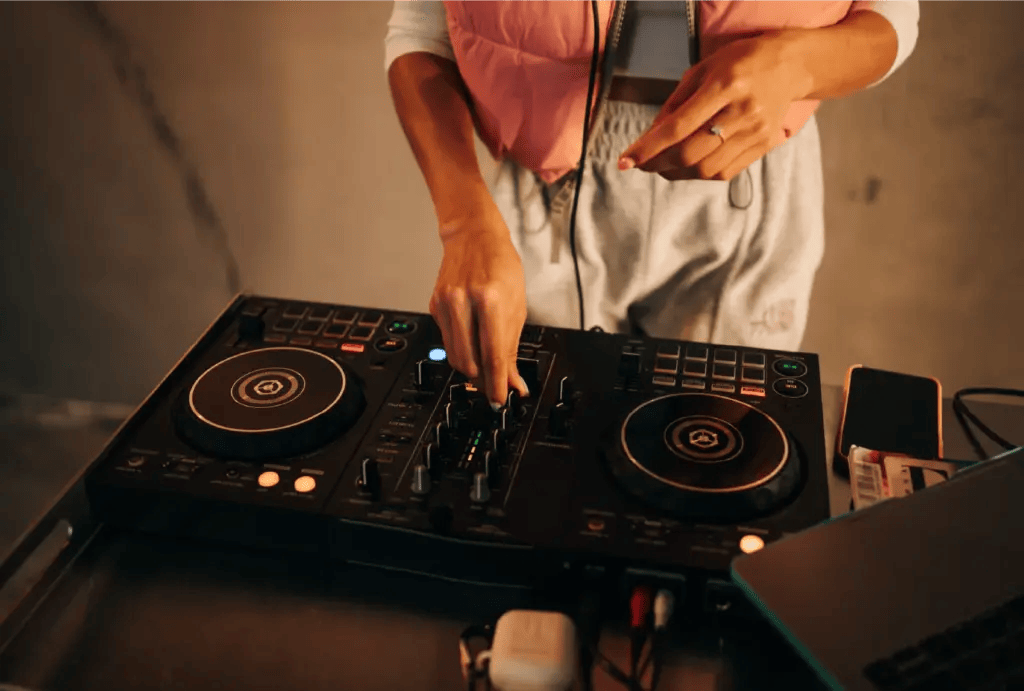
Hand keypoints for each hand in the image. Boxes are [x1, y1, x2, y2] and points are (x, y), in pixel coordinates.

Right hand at [430, 206, 529, 408]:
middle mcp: (463, 301)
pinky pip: (447, 341)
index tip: (501, 399)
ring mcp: (445, 304)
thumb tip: (512, 380)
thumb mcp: (517, 304)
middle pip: (469, 361)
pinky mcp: (434, 306)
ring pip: (454, 356)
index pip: (492, 354)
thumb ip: (512, 345)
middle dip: (483, 380)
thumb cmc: (500, 263)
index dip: (497, 383)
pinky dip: (461, 350)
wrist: (473, 235)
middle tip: (495, 387)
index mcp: (490, 300)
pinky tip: (473, 345)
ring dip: (471, 370)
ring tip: (486, 371)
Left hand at [619, 32, 810, 181]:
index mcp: (724, 86)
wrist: (789, 66)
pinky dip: (699, 174)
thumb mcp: (702, 70)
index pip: (678, 127)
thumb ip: (675, 104)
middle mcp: (742, 111)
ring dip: (676, 173)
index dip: (648, 148)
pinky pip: (723, 173)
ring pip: (706, 169)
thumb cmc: (738, 63)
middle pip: (690, 154)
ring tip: (661, 166)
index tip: (625, 161)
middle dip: (658, 164)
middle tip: (642, 164)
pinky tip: (687, 166)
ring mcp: (755, 132)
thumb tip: (649, 138)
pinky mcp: (763, 146)